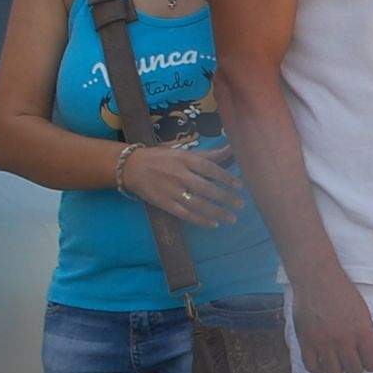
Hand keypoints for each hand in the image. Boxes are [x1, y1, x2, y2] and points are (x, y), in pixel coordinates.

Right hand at [121, 145, 242, 226]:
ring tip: (231, 218)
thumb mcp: (184, 153)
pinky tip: (213, 224)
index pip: (210, 169)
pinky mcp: (164, 203)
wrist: (131, 167)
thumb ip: (208, 155)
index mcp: (185, 159)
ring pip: (198, 204)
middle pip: (206, 188)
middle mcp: (179, 174)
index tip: (240, 186)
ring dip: (216, 212)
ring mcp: (171, 190)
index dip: (226, 178)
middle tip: (240, 205)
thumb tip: (232, 148)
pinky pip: (185, 214)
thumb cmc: (162, 158)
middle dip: (225, 198)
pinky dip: (200, 220)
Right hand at [291, 270, 372, 372]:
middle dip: (355, 366)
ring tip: (336, 358)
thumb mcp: (363, 312)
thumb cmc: (342, 293)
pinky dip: (318, 367)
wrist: (317, 278)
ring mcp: (323, 341)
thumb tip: (372, 357)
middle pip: (354, 370)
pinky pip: (312, 367)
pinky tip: (321, 360)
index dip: (371, 363)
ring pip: (334, 372)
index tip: (367, 358)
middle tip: (351, 357)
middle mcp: (343, 339)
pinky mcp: (305, 340)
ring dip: (337, 367)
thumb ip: (367, 335)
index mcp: (362, 331)